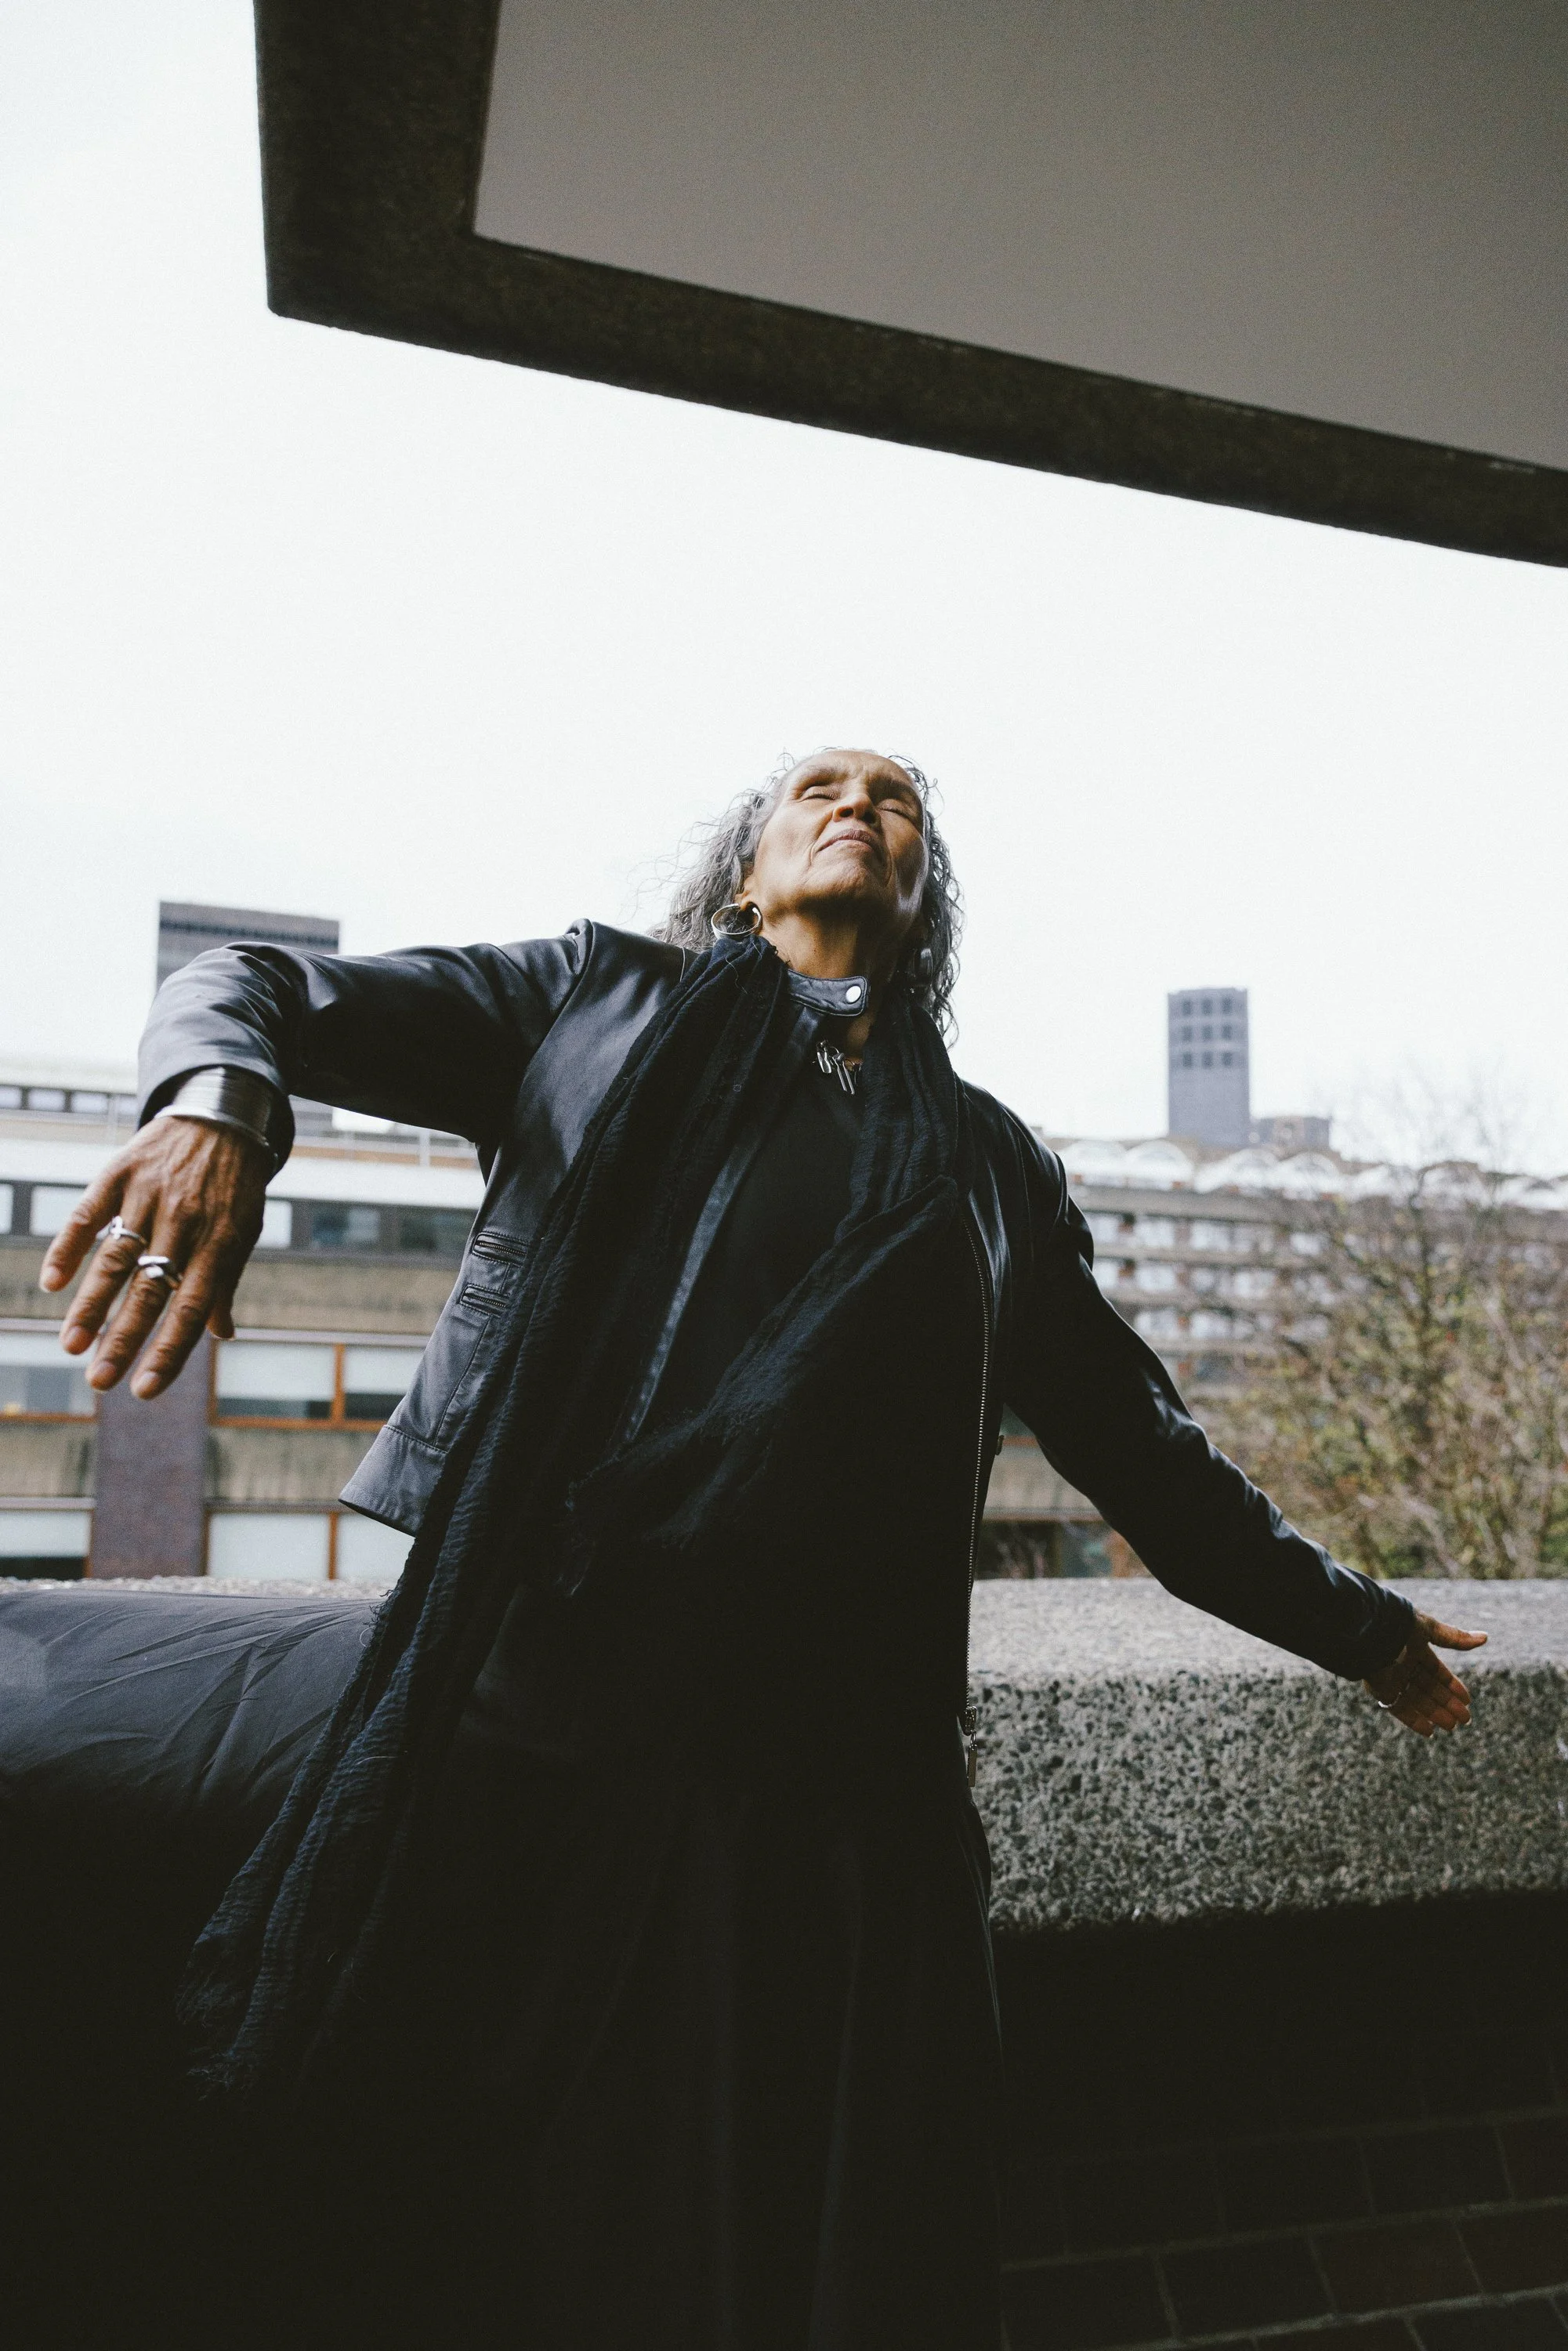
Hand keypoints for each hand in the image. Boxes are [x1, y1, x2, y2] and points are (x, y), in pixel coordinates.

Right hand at [39, 1118, 269, 1398]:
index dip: (168, 1351)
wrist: (222, 1115)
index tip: (144, 1391)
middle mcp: (185, 1222)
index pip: (192, 1309)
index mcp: (220, 1242)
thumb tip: (221, 1334)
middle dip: (122, 1340)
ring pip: (115, 1258)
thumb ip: (225, 1281)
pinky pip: (89, 1212)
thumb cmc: (235, 1185)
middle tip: (98, 1382)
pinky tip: (53, 1280)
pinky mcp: (121, 1172)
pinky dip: (69, 1245)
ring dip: (90, 1304)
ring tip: (69, 1345)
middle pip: (149, 1290)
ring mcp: (150, 1195)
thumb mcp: (244, 1230)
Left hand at [1364, 1609, 1486, 1735]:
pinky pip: (1399, 1709)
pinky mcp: (1381, 1690)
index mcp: (1414, 1649)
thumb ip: (1456, 1638)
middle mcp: (1403, 1665)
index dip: (1452, 1685)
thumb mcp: (1430, 1630)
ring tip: (1453, 1726)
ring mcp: (1392, 1678)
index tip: (1467, 1699)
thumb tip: (1485, 1637)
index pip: (1436, 1671)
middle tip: (1465, 1719)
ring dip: (1435, 1714)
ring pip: (1417, 1701)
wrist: (1368, 1630)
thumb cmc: (1399, 1624)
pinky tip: (1430, 1731)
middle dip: (1447, 1704)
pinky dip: (1414, 1721)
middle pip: (1429, 1689)